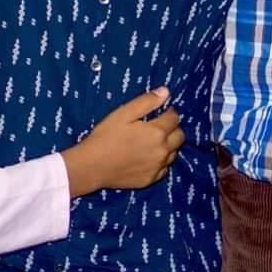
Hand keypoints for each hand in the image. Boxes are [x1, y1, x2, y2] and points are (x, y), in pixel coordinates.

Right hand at [62, 90, 182, 194]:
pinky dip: (160, 162)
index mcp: (157, 132)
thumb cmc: (105, 137)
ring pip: (173, 153)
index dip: (170, 112)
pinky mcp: (151, 179)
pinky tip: (148, 158)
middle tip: (159, 126)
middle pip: (180, 137)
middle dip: (173, 129)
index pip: (175, 119)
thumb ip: (147, 102)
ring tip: (153, 142)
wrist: (91, 167)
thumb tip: (166, 92)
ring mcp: (158, 167)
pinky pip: (164, 169)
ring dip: (168, 146)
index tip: (162, 111)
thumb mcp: (123, 113)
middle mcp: (162, 151)